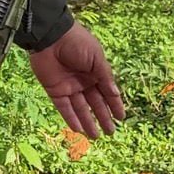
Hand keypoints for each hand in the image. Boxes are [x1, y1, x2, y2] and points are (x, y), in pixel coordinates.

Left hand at [29, 22, 124, 140]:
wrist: (51, 36)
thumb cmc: (77, 43)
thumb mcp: (96, 58)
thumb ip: (105, 77)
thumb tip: (116, 94)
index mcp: (95, 72)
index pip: (107, 92)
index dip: (115, 105)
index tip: (122, 118)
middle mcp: (83, 81)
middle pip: (95, 103)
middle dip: (103, 117)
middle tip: (111, 132)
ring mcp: (69, 87)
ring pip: (81, 109)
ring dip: (88, 122)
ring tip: (96, 136)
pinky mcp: (54, 90)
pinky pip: (64, 108)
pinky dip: (71, 118)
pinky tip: (79, 129)